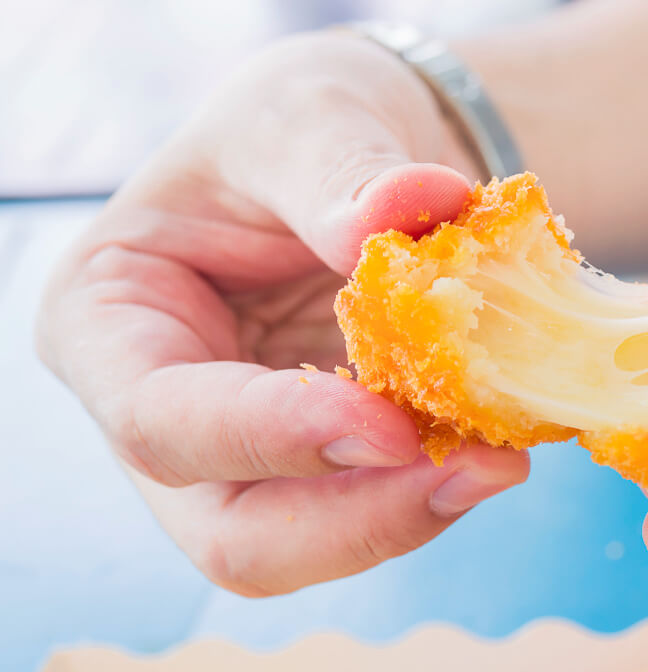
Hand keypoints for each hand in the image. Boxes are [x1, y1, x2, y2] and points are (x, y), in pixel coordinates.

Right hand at [36, 31, 527, 596]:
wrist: (350, 157)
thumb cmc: (292, 125)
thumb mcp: (303, 114)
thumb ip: (341, 169)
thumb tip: (416, 207)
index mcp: (109, 323)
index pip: (161, 422)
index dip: (272, 438)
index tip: (388, 425)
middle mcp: (167, 413)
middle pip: (237, 533)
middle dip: (360, 519)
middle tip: (480, 469)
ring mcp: (249, 455)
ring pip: (315, 543)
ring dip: (416, 510)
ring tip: (500, 451)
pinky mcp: (327, 464)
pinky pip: (377, 506)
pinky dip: (440, 484)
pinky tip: (496, 438)